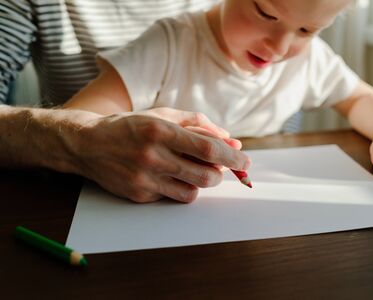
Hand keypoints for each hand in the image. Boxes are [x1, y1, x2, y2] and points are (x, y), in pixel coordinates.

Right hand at [75, 108, 249, 202]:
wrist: (88, 144)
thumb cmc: (131, 126)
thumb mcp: (163, 114)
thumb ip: (199, 124)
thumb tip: (230, 140)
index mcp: (160, 131)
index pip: (207, 149)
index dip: (232, 157)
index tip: (245, 161)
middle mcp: (152, 156)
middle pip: (205, 176)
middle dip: (222, 174)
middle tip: (222, 168)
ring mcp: (145, 179)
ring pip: (192, 192)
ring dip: (204, 183)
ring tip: (198, 171)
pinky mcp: (139, 195)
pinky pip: (173, 197)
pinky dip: (181, 188)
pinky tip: (172, 176)